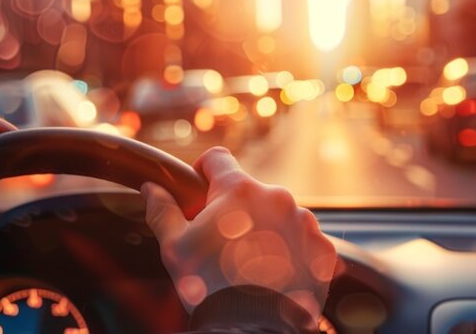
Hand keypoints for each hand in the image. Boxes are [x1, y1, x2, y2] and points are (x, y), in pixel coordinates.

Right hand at [141, 147, 337, 320]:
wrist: (253, 329)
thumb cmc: (210, 287)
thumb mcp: (175, 248)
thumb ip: (163, 211)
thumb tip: (152, 189)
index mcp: (239, 190)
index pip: (218, 158)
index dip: (203, 173)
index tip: (199, 194)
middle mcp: (277, 198)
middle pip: (249, 193)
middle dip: (235, 212)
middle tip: (220, 245)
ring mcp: (304, 224)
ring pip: (278, 216)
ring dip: (264, 230)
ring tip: (249, 265)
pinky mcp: (322, 250)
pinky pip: (302, 242)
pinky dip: (289, 253)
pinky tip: (273, 276)